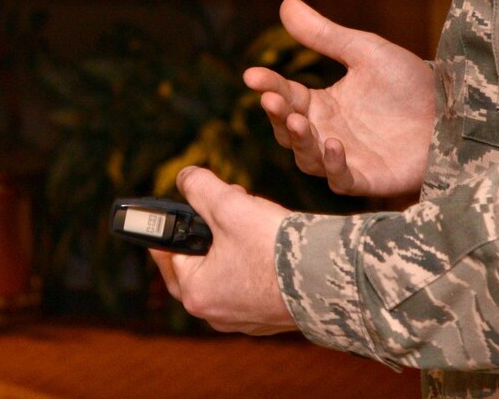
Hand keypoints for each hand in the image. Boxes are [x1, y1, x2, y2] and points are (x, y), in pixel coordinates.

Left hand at [148, 167, 296, 334]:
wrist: (331, 278)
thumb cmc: (275, 247)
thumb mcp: (229, 204)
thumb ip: (199, 187)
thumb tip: (185, 178)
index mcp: (197, 292)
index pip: (168, 252)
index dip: (175, 222)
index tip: (178, 207)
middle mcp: (216, 314)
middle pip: (196, 263)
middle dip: (208, 230)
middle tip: (218, 208)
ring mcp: (244, 319)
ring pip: (225, 272)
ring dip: (232, 243)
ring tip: (251, 217)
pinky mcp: (268, 317)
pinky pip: (249, 285)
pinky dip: (253, 262)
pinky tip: (270, 243)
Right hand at [242, 0, 436, 198]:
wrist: (454, 109)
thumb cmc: (410, 82)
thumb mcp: (364, 51)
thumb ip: (324, 35)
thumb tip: (286, 3)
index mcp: (324, 104)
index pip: (286, 96)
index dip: (268, 86)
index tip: (251, 75)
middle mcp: (329, 133)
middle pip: (289, 132)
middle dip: (277, 116)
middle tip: (271, 99)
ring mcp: (348, 159)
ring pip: (307, 159)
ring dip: (299, 141)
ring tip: (299, 120)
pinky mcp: (370, 178)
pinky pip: (341, 179)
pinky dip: (333, 166)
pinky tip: (335, 144)